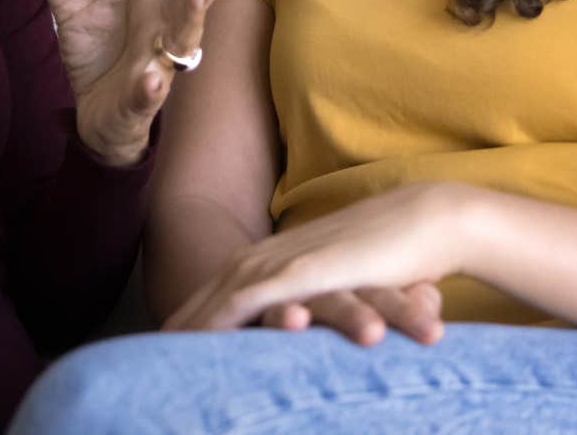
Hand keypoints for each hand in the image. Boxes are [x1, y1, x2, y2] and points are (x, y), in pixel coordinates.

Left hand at [10, 0, 235, 165]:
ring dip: (193, 18)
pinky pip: (149, 93)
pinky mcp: (140, 101)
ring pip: (183, 41)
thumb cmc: (100, 57)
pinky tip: (154, 78)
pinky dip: (152, 87)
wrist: (96, 116)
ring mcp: (158, 65)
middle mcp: (166, 29)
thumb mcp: (71, 8)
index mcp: (156, 1)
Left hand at [164, 182, 480, 333]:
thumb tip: (312, 325)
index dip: (193, 316)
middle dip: (179, 324)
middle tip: (144, 357)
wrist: (432, 218)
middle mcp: (275, 254)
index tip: (165, 345)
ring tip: (160, 354)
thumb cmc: (397, 257)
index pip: (223, 289)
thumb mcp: (349, 283)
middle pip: (210, 292)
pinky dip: (222, 319)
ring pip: (222, 296)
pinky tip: (201, 342)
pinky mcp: (306, 270)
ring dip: (190, 325)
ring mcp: (288, 260)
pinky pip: (253, 300)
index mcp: (282, 255)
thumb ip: (325, 301)